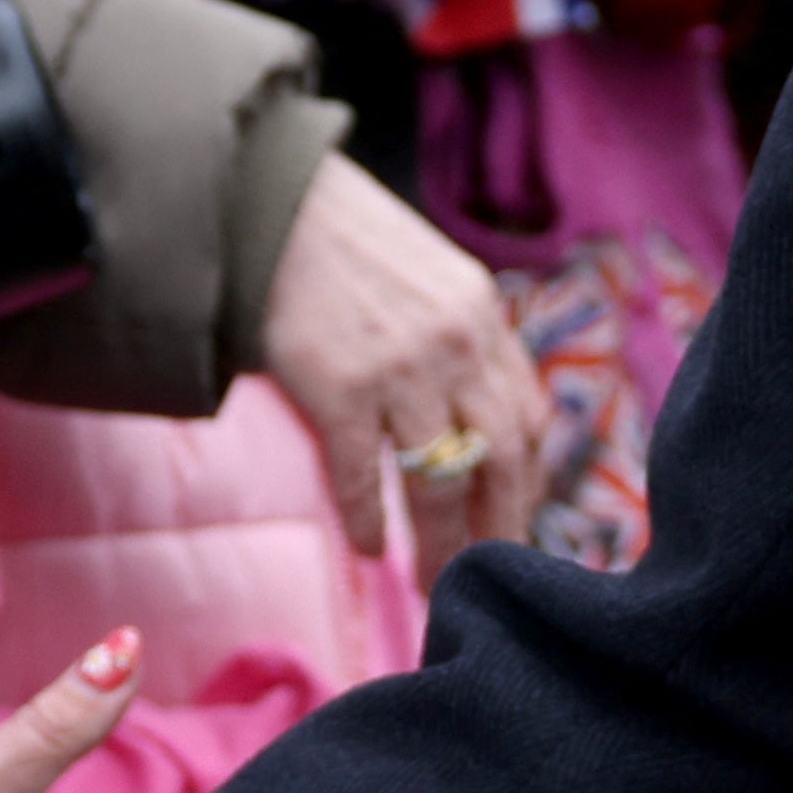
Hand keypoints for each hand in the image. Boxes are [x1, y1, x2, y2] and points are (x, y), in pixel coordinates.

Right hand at [260, 159, 537, 573]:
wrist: (264, 208)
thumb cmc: (338, 243)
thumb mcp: (425, 276)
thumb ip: (456, 336)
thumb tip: (467, 414)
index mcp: (480, 314)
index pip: (527, 414)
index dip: (528, 476)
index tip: (514, 515)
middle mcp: (454, 344)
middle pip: (500, 458)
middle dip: (499, 526)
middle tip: (487, 573)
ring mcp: (400, 368)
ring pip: (439, 478)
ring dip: (443, 542)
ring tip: (433, 584)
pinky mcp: (340, 387)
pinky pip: (362, 475)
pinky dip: (369, 519)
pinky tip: (371, 550)